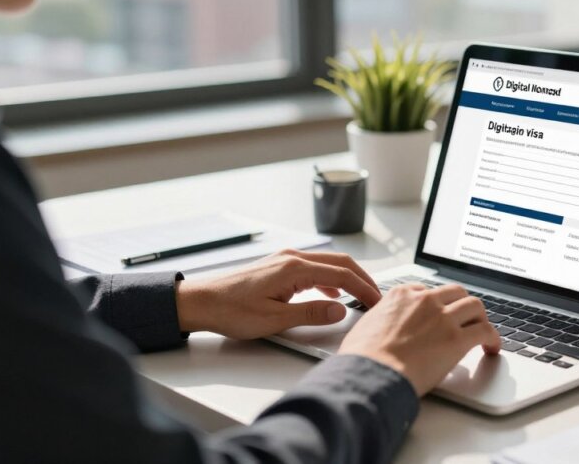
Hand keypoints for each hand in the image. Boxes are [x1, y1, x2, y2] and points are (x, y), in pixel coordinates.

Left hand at [175, 250, 380, 339]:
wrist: (201, 301)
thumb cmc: (231, 311)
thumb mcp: (274, 320)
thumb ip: (311, 314)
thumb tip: (340, 310)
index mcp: (295, 268)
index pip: (342, 275)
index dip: (364, 289)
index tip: (377, 303)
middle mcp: (293, 258)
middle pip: (340, 263)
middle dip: (363, 280)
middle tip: (377, 298)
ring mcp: (286, 259)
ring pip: (328, 264)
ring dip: (348, 278)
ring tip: (361, 296)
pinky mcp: (279, 266)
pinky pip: (314, 268)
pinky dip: (331, 279)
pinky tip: (332, 295)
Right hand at [338, 283, 500, 395]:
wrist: (370, 373)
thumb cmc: (362, 357)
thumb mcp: (366, 326)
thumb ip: (382, 320)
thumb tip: (382, 330)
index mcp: (401, 295)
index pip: (428, 290)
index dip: (437, 303)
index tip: (440, 313)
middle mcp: (425, 300)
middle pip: (456, 292)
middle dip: (462, 305)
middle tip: (465, 320)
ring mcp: (443, 317)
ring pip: (475, 305)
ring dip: (480, 318)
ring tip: (482, 332)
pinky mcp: (457, 339)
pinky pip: (485, 331)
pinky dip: (493, 338)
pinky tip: (492, 347)